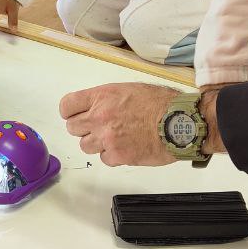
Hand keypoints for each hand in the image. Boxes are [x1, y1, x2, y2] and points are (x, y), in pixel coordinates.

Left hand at [60, 83, 178, 166]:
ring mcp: (107, 138)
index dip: (70, 112)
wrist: (180, 122)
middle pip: (73, 128)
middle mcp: (99, 117)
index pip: (67, 106)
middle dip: (84, 128)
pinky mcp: (118, 156)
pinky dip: (112, 155)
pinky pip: (104, 159)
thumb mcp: (130, 89)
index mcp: (102, 96)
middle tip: (99, 127)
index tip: (75, 114)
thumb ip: (108, 98)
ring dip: (97, 143)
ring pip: (85, 146)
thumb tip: (97, 106)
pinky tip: (126, 147)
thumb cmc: (162, 103)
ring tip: (115, 138)